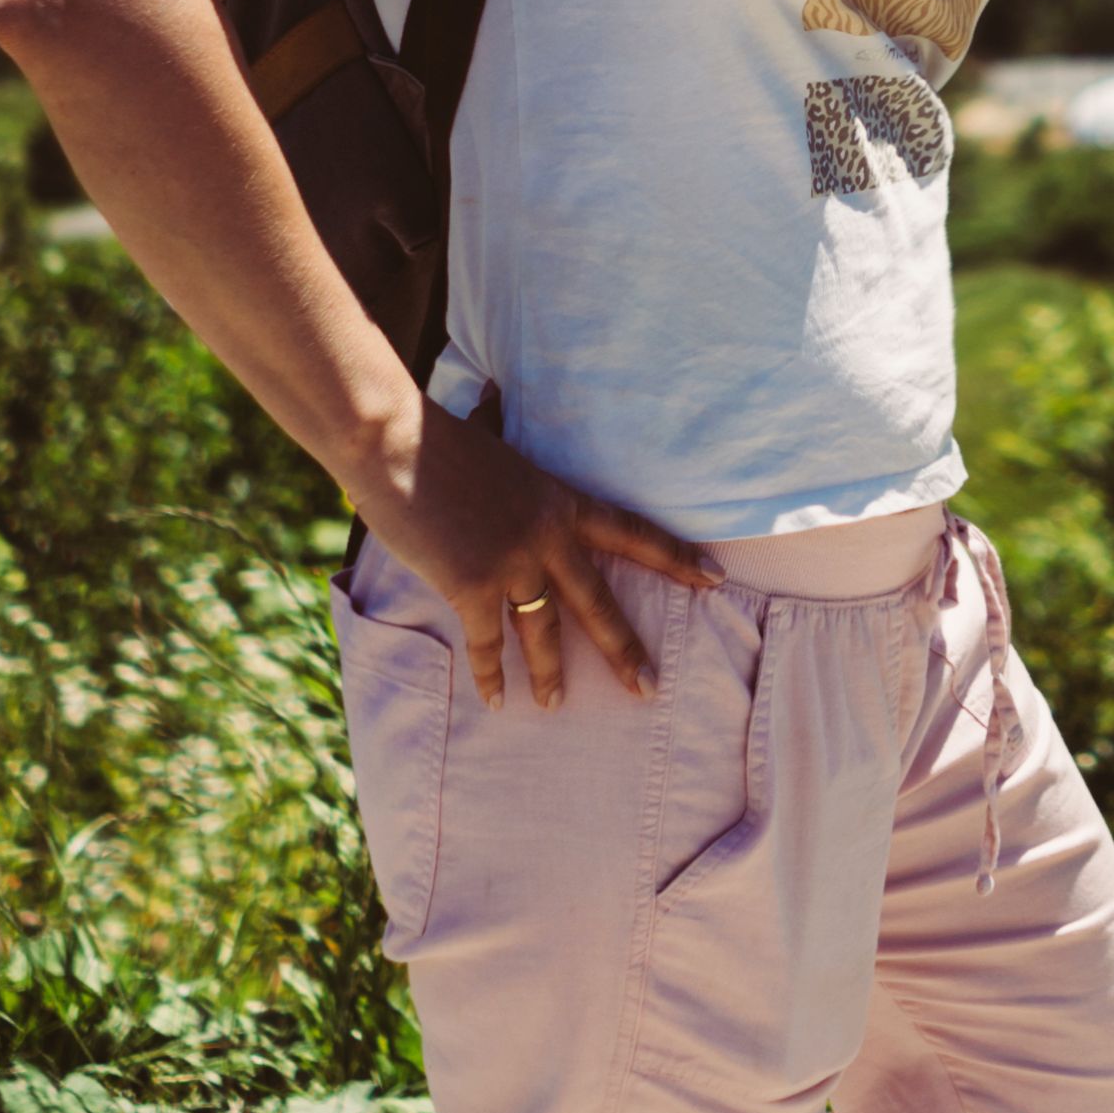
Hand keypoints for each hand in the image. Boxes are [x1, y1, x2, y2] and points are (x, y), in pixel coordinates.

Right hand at [373, 394, 713, 705]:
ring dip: (550, 675)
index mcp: (560, 501)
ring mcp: (513, 562)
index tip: (716, 578)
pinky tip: (497, 700)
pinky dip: (490, 674)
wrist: (396, 443)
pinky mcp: (474, 585)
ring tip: (555, 705)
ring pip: (544, 632)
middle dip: (625, 649)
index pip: (633, 533)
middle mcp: (548, 535)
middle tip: (649, 687)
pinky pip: (488, 642)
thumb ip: (508, 451)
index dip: (677, 558)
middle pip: (599, 602)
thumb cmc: (436, 440)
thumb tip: (494, 407)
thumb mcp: (492, 442)